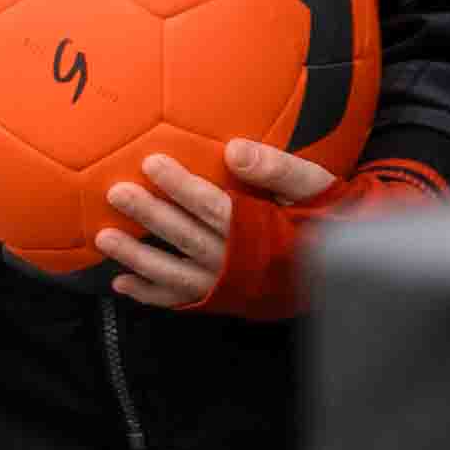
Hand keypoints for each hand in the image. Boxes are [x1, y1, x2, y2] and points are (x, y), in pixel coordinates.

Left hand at [101, 137, 338, 310]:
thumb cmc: (327, 215)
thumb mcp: (314, 185)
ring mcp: (231, 286)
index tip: (151, 163)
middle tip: (115, 193)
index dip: (182, 187)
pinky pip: (184, 301)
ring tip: (103, 239)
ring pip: (178, 274)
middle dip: (150, 216)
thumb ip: (278, 169)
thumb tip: (235, 149)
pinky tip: (122, 284)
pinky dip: (152, 295)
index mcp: (263, 231)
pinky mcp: (226, 298)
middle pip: (188, 237)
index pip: (214, 207)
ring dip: (139, 258)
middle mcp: (241, 263)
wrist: (347, 264)